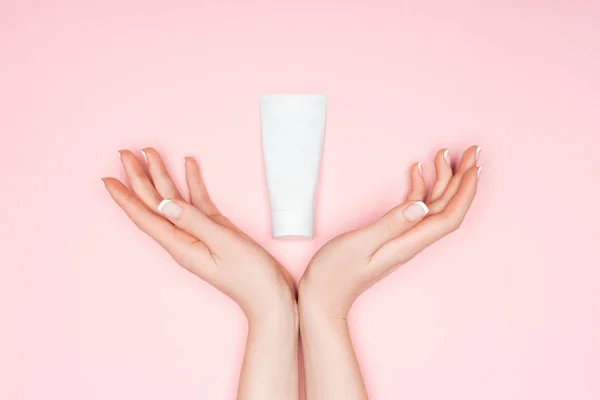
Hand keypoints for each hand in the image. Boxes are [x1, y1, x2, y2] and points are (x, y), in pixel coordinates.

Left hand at [102, 148, 295, 323]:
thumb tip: (164, 203)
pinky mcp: (215, 230)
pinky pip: (197, 203)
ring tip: (151, 153)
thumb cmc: (249, 276)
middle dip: (139, 178)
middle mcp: (184, 239)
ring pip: (174, 200)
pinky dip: (192, 183)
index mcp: (180, 245)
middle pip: (154, 204)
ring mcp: (199, 234)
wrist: (269, 297)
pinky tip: (189, 165)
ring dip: (162, 176)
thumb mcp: (222, 243)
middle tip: (125, 153)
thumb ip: (194, 221)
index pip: (145, 216)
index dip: (125, 197)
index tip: (107, 178)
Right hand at [299, 145, 480, 317]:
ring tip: (444, 154)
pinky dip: (419, 188)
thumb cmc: (336, 273)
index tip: (473, 165)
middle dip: (462, 179)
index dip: (465, 190)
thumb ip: (390, 224)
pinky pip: (414, 210)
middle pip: (447, 208)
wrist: (324, 296)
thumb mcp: (359, 244)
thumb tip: (421, 206)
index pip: (449, 216)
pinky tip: (417, 170)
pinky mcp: (391, 235)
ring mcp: (402, 239)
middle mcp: (411, 241)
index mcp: (408, 243)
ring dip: (443, 180)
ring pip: (433, 207)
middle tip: (471, 150)